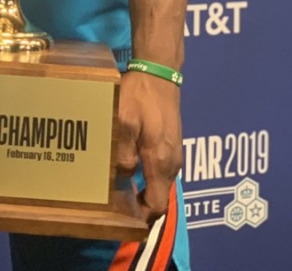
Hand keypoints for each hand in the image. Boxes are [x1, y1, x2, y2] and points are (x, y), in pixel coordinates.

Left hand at [116, 71, 181, 224]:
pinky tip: (132, 164)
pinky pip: (161, 169)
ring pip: (160, 183)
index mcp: (160, 161)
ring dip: (144, 189)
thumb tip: (122, 176)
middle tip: (117, 204)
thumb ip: (123, 152)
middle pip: (159, 197)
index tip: (124, 219)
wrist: (160, 73)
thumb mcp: (124, 121)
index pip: (156, 205)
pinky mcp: (172, 143)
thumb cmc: (140, 95)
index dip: (142, 218)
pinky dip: (148, 175)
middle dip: (141, 205)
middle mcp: (172, 163)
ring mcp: (174, 153)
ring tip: (121, 187)